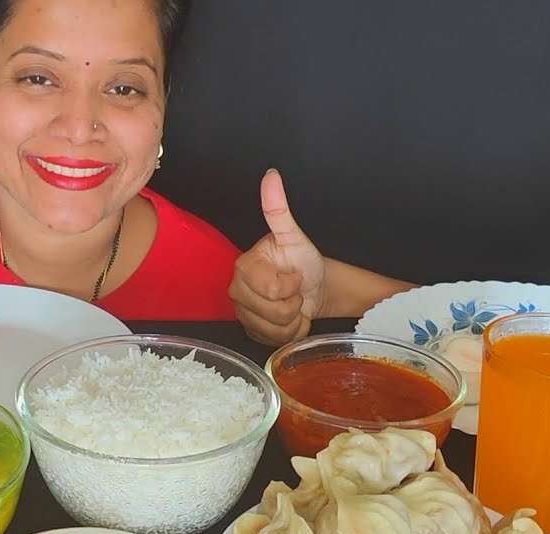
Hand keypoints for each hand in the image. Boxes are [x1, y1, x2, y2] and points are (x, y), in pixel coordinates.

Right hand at [228, 169, 325, 344]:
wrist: (312, 286)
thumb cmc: (302, 261)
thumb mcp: (294, 235)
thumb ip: (278, 208)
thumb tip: (271, 176)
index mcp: (244, 266)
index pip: (270, 288)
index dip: (290, 285)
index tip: (294, 274)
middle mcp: (237, 290)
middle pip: (272, 311)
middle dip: (293, 302)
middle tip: (294, 289)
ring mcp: (243, 313)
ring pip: (274, 328)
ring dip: (294, 318)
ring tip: (293, 302)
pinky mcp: (251, 332)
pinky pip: (274, 341)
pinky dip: (290, 332)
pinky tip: (290, 318)